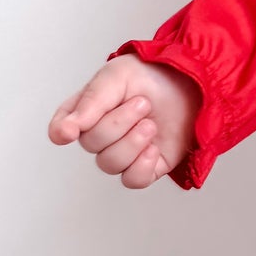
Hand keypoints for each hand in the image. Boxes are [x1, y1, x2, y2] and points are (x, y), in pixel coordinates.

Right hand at [48, 57, 200, 188]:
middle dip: (118, 123)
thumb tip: (66, 131)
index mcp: (87, 110)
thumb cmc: (153, 75)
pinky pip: (133, 180)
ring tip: (151, 124)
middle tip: (142, 103)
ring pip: (110, 164)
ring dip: (132, 143)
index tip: (70, 131)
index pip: (61, 128)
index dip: (62, 132)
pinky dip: (142, 166)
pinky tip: (153, 148)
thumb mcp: (117, 76)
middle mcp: (102, 134)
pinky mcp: (148, 166)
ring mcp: (124, 151)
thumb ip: (90, 102)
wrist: (193, 82)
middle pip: (91, 144)